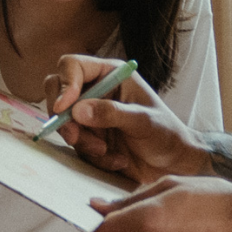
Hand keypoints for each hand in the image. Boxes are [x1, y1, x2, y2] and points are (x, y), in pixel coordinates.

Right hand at [45, 55, 210, 182]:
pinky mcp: (89, 137)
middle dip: (63, 117)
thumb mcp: (143, 121)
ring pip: (65, 123)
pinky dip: (93, 157)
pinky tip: (117, 160)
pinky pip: (76, 146)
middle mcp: (96, 91)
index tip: (63, 108)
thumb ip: (112, 113)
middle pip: (56, 92)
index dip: (63, 84)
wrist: (174, 164)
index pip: (72, 67)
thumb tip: (78, 110)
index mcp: (110, 75)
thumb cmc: (166, 134)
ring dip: (83, 142)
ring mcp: (90, 115)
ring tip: (108, 152)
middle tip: (75, 136)